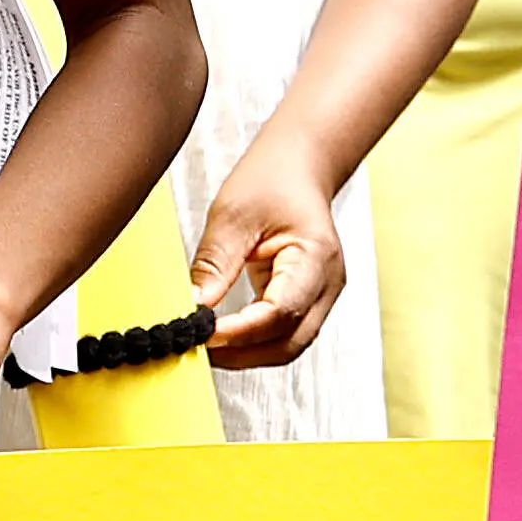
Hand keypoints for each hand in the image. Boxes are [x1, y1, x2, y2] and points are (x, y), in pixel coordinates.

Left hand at [192, 154, 350, 368]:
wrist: (298, 168)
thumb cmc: (274, 180)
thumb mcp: (233, 215)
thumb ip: (215, 264)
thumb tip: (194, 309)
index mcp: (316, 257)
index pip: (280, 311)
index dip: (240, 331)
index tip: (202, 333)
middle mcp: (327, 284)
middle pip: (289, 341)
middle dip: (242, 353)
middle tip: (197, 348)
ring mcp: (321, 296)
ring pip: (287, 345)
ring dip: (247, 353)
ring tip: (206, 344)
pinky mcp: (306, 300)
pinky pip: (283, 333)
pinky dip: (253, 341)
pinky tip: (224, 335)